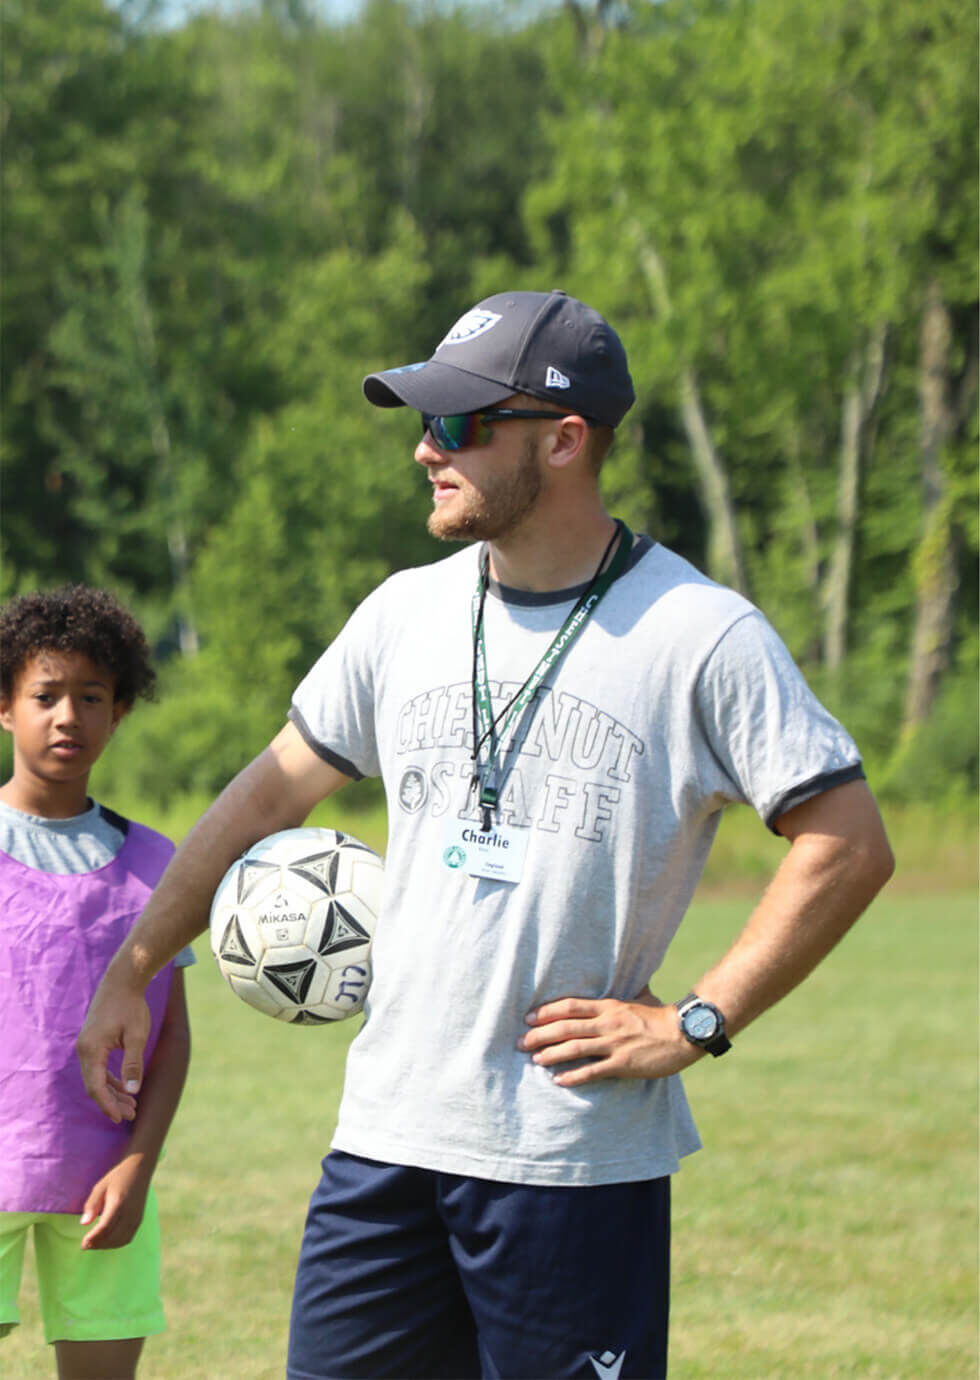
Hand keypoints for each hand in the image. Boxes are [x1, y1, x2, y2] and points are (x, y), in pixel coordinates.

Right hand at [76, 978, 150, 1122]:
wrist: (122, 981)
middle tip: (132, 1115)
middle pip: (95, 1085)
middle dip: (113, 1102)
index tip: (120, 1118)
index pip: (96, 1087)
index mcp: (91, 1050)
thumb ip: (133, 1064)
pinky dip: (111, 1079)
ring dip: (113, 1092)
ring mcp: (87, 1046)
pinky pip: (99, 1068)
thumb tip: (133, 1091)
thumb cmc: (131, 1006)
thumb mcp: (137, 1036)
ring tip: (132, 1106)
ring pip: (97, 1077)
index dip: (107, 1105)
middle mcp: (84, 1050)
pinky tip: (125, 1088)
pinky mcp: (93, 1042)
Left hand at [80, 1156, 149, 1249]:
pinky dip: (117, 1243)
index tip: (83, 1244)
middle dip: (98, 1244)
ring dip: (107, 1246)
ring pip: (121, 1240)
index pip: (105, 1227)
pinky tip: (108, 1241)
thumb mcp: (100, 1187)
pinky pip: (128, 1238)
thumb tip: (83, 1223)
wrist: (140, 1169)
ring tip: (95, 1244)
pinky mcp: (139, 1219)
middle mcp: (129, 1213)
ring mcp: (136, 1217)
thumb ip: (92, 1205)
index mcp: (118, 1203)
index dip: (93, 1238)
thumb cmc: (117, 1177)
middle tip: (85, 1245)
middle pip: (112, 1237)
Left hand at [517, 990, 701, 1087]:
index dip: (547, 1012)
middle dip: (540, 1035)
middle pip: (566, 1027)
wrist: (682, 1034)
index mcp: (608, 1006)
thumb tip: (607, 991)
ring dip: (551, 1054)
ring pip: (575, 1048)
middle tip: (521, 1041)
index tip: (528, 1018)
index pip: (570, 1006)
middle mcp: (607, 1023)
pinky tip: (559, 1080)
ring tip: (534, 1059)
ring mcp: (614, 1044)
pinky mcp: (623, 1064)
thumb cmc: (658, 1017)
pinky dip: (574, 1075)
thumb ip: (616, 1000)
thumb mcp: (634, 1001)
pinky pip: (593, 1071)